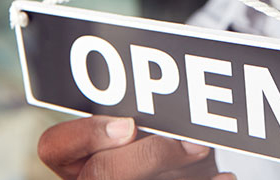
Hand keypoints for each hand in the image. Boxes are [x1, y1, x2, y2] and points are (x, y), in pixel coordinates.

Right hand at [38, 115, 234, 179]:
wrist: (188, 160)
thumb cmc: (161, 132)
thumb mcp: (148, 114)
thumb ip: (142, 106)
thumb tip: (164, 108)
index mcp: (79, 156)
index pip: (55, 146)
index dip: (88, 135)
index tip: (128, 124)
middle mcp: (93, 177)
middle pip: (99, 173)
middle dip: (149, 155)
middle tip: (190, 142)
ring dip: (178, 171)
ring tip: (205, 151)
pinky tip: (224, 179)